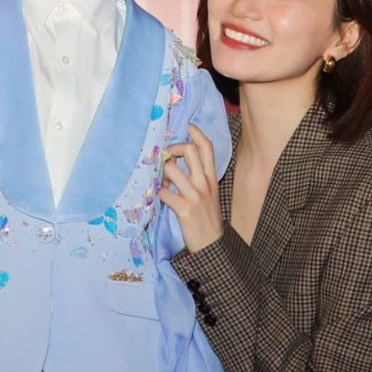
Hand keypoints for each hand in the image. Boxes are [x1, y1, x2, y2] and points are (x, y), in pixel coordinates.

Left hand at [158, 123, 224, 253]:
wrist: (212, 245)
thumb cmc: (208, 218)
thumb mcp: (210, 194)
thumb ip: (199, 177)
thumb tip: (181, 162)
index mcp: (211, 178)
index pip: (207, 147)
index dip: (196, 133)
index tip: (187, 126)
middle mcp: (204, 183)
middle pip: (190, 150)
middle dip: (174, 148)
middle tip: (168, 157)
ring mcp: (195, 196)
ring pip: (172, 169)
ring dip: (162, 174)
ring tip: (163, 183)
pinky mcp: (184, 209)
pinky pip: (164, 193)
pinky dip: (159, 194)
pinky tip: (162, 198)